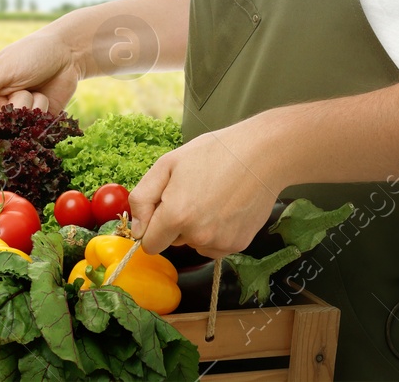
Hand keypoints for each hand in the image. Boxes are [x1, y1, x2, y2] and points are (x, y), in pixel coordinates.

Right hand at [0, 29, 82, 122]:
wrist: (67, 52)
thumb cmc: (30, 54)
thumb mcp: (0, 69)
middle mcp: (5, 107)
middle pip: (2, 128)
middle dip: (12, 110)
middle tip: (21, 89)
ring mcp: (25, 115)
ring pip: (21, 129)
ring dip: (30, 108)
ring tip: (35, 89)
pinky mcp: (42, 121)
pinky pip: (39, 129)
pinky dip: (42, 112)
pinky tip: (45, 96)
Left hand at [128, 124, 280, 257]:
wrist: (261, 155)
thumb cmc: (213, 153)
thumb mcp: (167, 164)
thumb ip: (143, 198)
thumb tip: (137, 229)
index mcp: (176, 216)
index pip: (150, 244)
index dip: (151, 226)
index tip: (161, 209)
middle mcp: (198, 236)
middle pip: (173, 242)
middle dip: (175, 223)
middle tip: (191, 193)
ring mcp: (220, 243)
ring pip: (194, 244)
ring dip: (196, 228)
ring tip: (211, 198)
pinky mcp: (239, 245)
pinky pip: (215, 246)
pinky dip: (215, 232)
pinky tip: (225, 208)